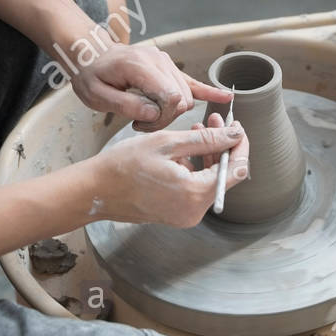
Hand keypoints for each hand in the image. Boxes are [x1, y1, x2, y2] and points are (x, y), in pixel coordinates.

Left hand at [70, 41, 231, 130]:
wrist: (90, 54)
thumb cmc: (91, 75)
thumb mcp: (96, 95)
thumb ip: (125, 105)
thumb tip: (154, 114)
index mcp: (140, 65)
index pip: (171, 96)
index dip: (162, 118)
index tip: (140, 124)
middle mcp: (158, 61)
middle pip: (182, 99)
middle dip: (166, 118)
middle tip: (140, 123)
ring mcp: (166, 63)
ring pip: (187, 97)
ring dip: (171, 113)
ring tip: (145, 116)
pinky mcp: (170, 69)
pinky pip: (193, 82)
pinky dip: (209, 91)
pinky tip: (225, 98)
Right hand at [89, 115, 249, 226]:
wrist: (96, 190)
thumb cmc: (125, 164)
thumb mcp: (168, 143)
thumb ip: (207, 139)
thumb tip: (235, 134)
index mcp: (195, 194)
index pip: (236, 169)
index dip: (240, 145)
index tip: (236, 126)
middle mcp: (194, 211)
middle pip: (224, 176)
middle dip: (222, 146)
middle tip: (213, 119)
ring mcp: (185, 216)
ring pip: (210, 181)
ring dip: (208, 155)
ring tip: (196, 129)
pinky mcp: (177, 214)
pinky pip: (196, 189)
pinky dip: (195, 168)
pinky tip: (183, 150)